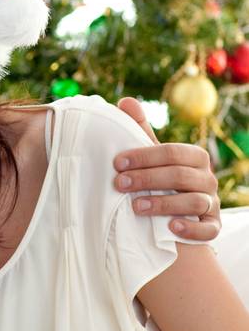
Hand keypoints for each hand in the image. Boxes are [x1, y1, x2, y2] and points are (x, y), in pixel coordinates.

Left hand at [115, 97, 219, 241]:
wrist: (172, 219)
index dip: (144, 157)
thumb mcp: (152, 158)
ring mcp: (211, 204)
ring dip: (164, 204)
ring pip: (195, 202)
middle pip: (181, 175)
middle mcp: (207, 179)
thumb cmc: (160, 182)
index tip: (117, 163)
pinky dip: (191, 229)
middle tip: (120, 184)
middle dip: (148, 179)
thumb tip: (124, 101)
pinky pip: (208, 229)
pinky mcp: (212, 227)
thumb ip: (141, 132)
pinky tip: (171, 228)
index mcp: (194, 157)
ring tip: (136, 207)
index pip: (172, 152)